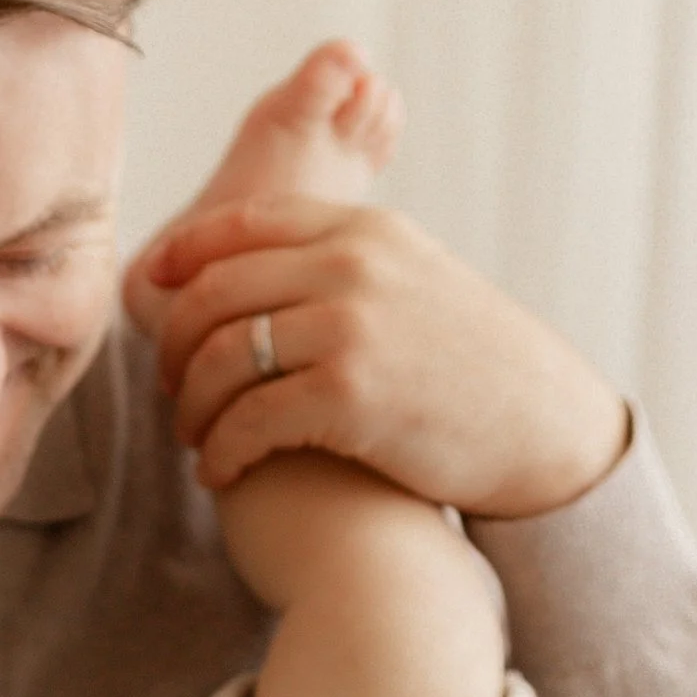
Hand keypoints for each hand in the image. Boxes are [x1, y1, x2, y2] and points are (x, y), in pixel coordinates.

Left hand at [125, 199, 629, 518]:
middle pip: (216, 291)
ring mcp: (350, 328)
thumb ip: (351, 265)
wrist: (545, 427)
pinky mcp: (349, 397)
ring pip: (222, 357)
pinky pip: (248, 420)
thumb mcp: (419, 282)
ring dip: (192, 406)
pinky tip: (218, 473)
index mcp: (365, 230)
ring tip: (192, 439)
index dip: (183, 256)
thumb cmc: (477, 368)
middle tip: (170, 387)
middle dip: (176, 344)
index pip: (244, 223)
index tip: (150, 290)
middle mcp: (352, 266)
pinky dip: (220, 451)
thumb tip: (270, 275)